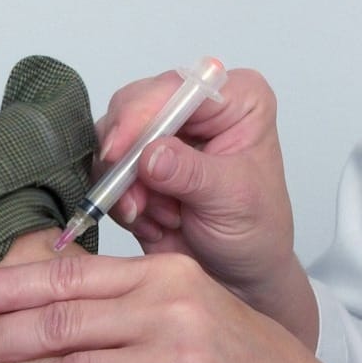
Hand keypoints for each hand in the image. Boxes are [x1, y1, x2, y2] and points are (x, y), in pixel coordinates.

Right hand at [100, 67, 313, 343]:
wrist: (239, 276)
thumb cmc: (256, 232)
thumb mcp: (233, 200)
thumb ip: (191, 174)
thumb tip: (150, 155)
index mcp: (235, 99)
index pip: (178, 86)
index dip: (143, 113)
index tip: (121, 150)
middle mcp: (195, 107)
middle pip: (135, 104)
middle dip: (127, 156)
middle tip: (133, 197)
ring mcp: (162, 133)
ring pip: (112, 137)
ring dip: (125, 184)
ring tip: (155, 216)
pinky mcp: (136, 161)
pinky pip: (105, 170)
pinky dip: (120, 200)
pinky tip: (151, 221)